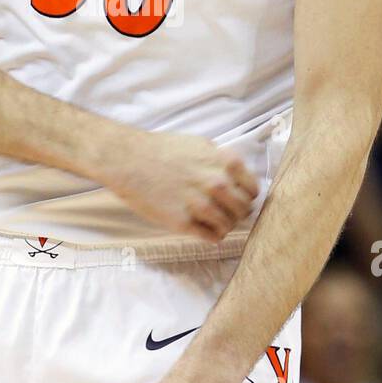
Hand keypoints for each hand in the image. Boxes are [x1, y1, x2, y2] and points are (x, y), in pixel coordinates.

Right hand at [101, 130, 258, 241]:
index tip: (238, 199)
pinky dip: (211, 235)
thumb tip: (239, 179)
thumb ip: (222, 161)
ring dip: (223, 225)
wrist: (129, 160)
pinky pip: (212, 237)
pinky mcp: (183, 222)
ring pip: (228, 226)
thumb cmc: (163, 150)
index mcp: (225, 163)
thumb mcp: (200, 145)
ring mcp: (200, 204)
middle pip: (243, 210)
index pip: (253, 191)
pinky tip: (201, 228)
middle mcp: (216, 183)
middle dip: (236, 213)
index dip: (246, 197)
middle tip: (224, 212)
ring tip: (211, 220)